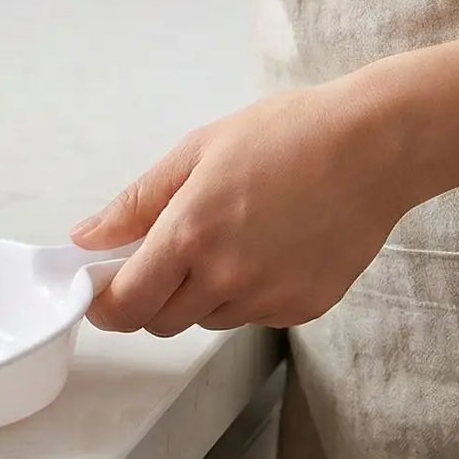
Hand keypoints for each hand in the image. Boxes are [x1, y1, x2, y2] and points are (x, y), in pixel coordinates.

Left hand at [70, 72, 425, 335]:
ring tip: (222, 239)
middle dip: (146, 298)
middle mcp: (228, 277)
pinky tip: (262, 249)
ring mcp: (271, 299)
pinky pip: (253, 316)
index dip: (104, 304)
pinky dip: (242, 295)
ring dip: (196, 296)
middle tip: (155, 257)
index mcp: (192, 234)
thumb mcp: (194, 153)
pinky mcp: (306, 309)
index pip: (128, 303)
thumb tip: (86, 238)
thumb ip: (135, 204)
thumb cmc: (284, 136)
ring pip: (207, 320)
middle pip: (161, 322)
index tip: (98, 289)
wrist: (372, 148)